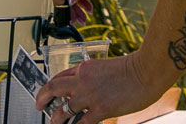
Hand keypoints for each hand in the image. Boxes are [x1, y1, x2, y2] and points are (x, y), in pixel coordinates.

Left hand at [36, 51, 158, 123]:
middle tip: (39, 106)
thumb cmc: (131, 69)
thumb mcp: (105, 68)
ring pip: (63, 109)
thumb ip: (92, 78)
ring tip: (54, 122)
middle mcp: (83, 79)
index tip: (46, 93)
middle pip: (54, 89)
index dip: (50, 86)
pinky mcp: (100, 109)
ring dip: (56, 118)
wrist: (145, 71)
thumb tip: (85, 91)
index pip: (60, 76)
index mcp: (85, 68)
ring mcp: (90, 95)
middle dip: (43, 98)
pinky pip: (80, 123)